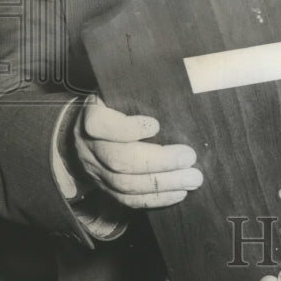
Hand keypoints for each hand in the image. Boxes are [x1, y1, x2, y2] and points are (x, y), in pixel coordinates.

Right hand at [73, 95, 202, 207]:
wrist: (88, 129)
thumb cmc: (116, 102)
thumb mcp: (122, 86)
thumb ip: (141, 86)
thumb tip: (181, 80)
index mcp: (91, 115)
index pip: (99, 124)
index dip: (127, 128)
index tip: (156, 125)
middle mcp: (89, 145)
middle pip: (119, 159)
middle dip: (159, 162)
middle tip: (189, 158)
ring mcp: (95, 170)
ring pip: (126, 184)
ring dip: (163, 184)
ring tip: (192, 178)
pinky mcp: (105, 188)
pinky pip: (128, 200)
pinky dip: (155, 198)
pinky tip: (178, 192)